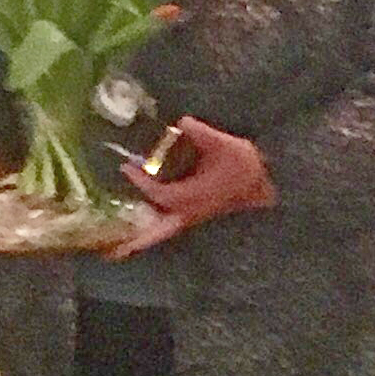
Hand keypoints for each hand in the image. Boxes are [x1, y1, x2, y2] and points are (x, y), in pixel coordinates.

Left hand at [112, 117, 272, 254]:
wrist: (265, 181)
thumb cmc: (245, 165)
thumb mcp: (225, 145)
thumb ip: (201, 133)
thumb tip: (182, 121)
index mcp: (193, 198)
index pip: (160, 194)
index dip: (141, 182)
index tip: (126, 168)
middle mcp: (190, 212)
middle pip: (158, 233)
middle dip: (136, 242)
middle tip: (110, 254)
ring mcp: (194, 216)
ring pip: (164, 232)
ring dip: (144, 238)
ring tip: (120, 247)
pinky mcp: (197, 214)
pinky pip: (170, 225)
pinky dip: (156, 228)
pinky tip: (146, 221)